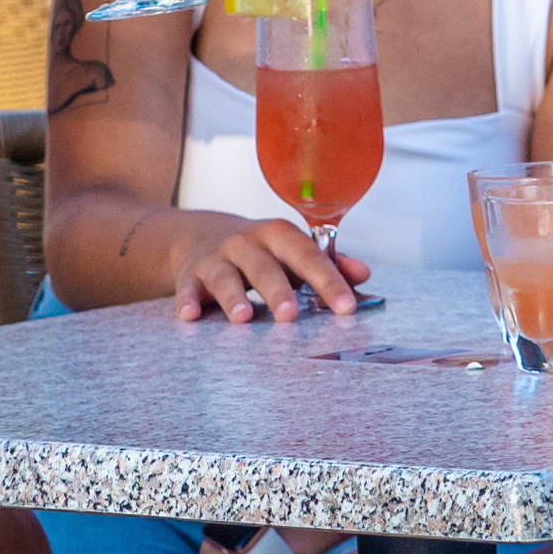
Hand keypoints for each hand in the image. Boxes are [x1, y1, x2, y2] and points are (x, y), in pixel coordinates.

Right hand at [174, 218, 371, 322]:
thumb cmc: (260, 251)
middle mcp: (247, 243)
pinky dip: (187, 301)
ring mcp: (216, 259)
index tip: (347, 307)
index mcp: (279, 235)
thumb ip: (329, 263)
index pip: (307, 256)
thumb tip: (365, 275)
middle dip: (278, 291)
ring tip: (242, 318)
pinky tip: (190, 316)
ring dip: (233, 297)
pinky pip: (188, 289)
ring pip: (225, 277)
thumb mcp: (292, 250)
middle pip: (264, 267)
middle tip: (291, 316)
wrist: (202, 235)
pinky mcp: (191, 275)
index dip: (328, 280)